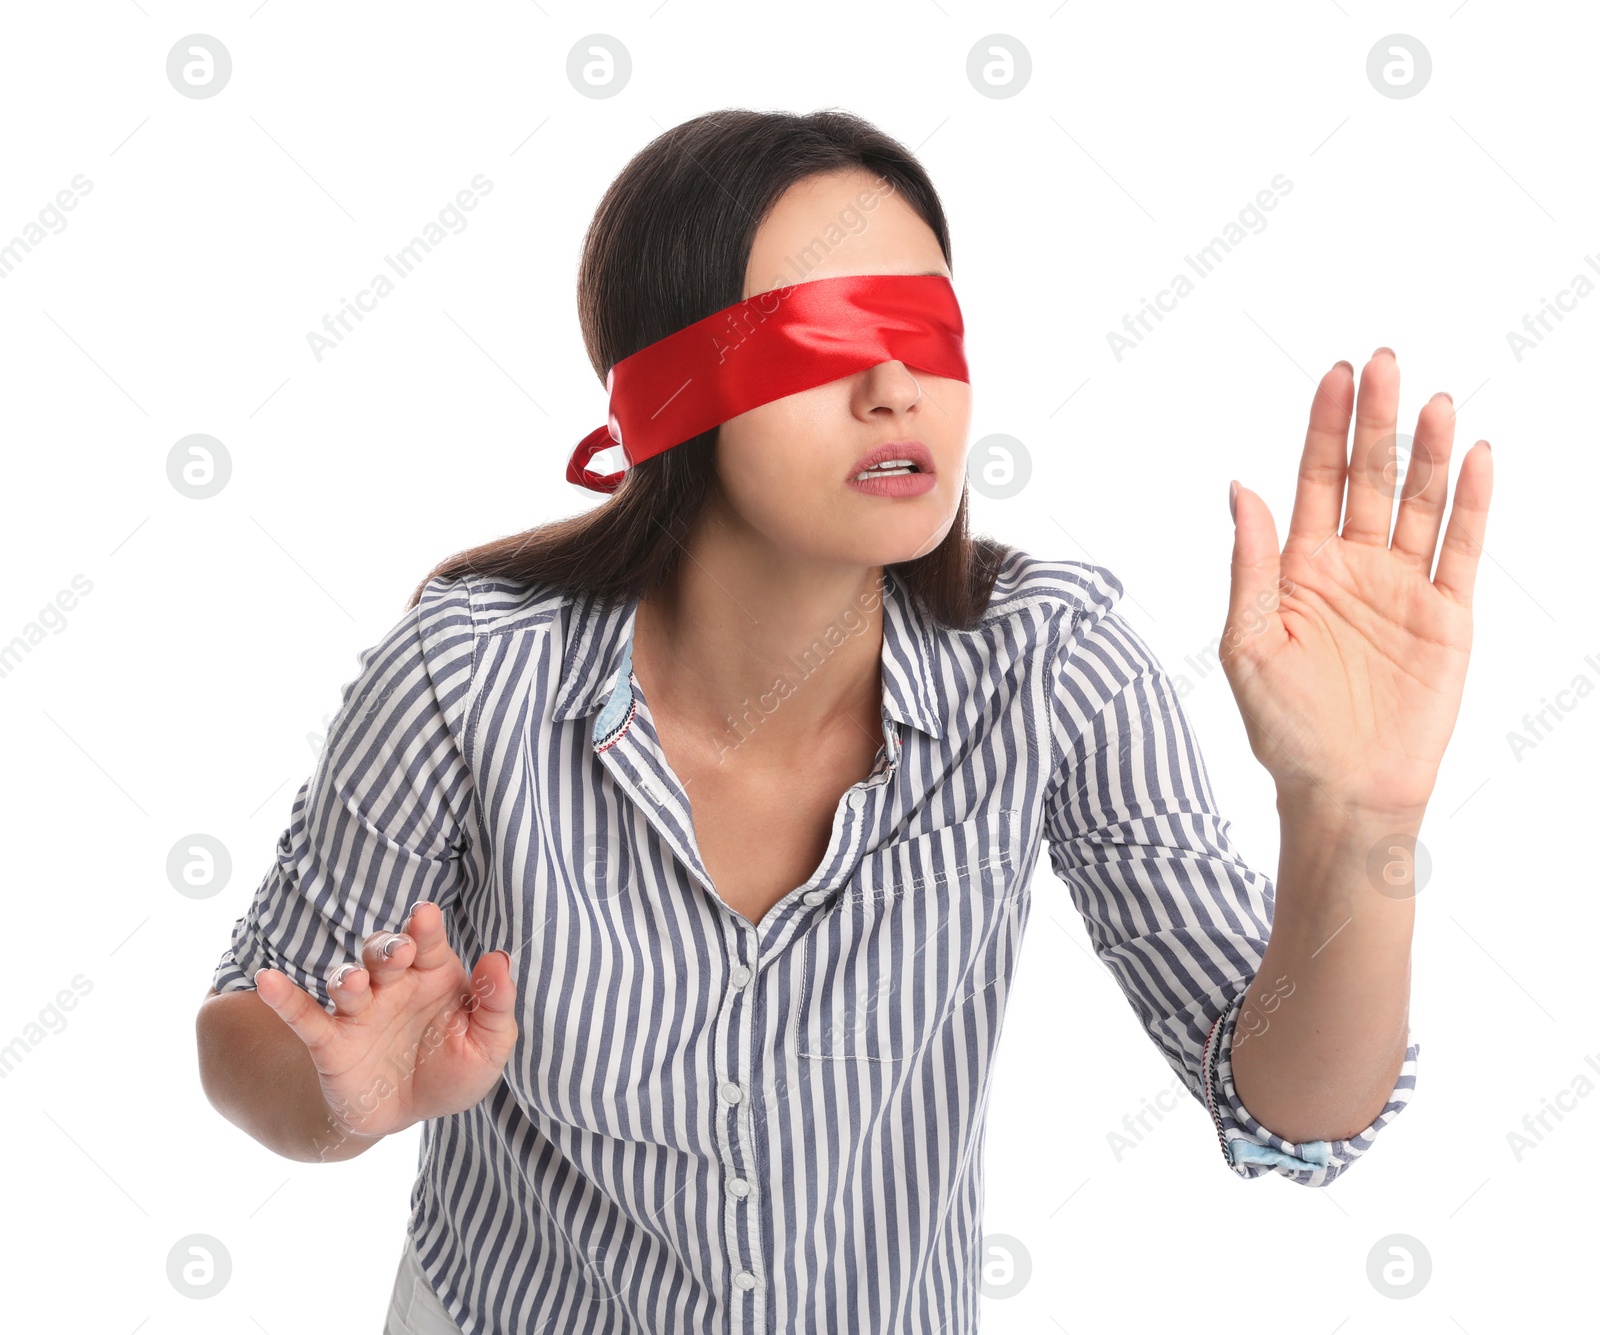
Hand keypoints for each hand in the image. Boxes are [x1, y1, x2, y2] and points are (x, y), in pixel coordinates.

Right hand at [254, 902, 517, 1148]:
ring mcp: (360, 1011)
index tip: (425, 914)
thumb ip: (496, 1003)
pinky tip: (267, 981)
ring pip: (347, 981)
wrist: (408, 1113)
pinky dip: (284, 998)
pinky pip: (304, 1017)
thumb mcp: (488, 1044)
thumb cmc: (454, 1068)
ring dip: (347, 977)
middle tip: (399, 951)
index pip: (429, 942)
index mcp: (434, 975)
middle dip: (389, 948)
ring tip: (352, 980)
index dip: (426, 927)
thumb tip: (499, 958)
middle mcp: (394, 985)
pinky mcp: (331, 1043)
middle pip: (384, 953)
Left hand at [1219, 349, 1494, 820]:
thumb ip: (1252, 563)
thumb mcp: (1247, 641)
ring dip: (1427, 452)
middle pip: (1368, 478)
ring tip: (1435, 400)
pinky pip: (1460, 549)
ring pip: (1418, 503)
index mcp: (1298, 569)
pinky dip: (1471, 503)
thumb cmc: (1283, 726)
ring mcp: (1402, 588)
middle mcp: (1352, 568)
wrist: (1343, 791)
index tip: (1335, 375)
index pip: (1314, 482)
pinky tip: (1477, 457)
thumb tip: (1240, 487)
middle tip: (1384, 362)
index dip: (1324, 429)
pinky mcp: (1447, 616)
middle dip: (1375, 421)